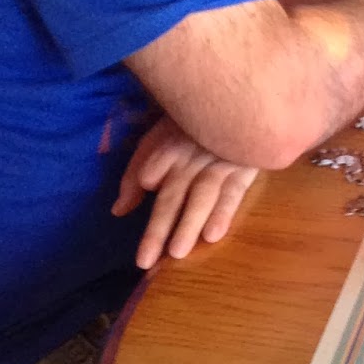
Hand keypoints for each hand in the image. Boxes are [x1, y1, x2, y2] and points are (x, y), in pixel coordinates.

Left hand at [112, 113, 259, 270]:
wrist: (241, 103)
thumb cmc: (192, 127)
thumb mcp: (159, 139)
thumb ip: (136, 172)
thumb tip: (118, 210)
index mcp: (170, 143)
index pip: (150, 168)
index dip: (140, 183)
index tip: (133, 206)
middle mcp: (193, 153)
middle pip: (173, 193)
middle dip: (159, 226)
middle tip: (146, 260)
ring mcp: (220, 160)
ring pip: (202, 195)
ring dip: (189, 223)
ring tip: (177, 252)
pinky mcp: (245, 168)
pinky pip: (233, 192)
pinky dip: (223, 213)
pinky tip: (213, 234)